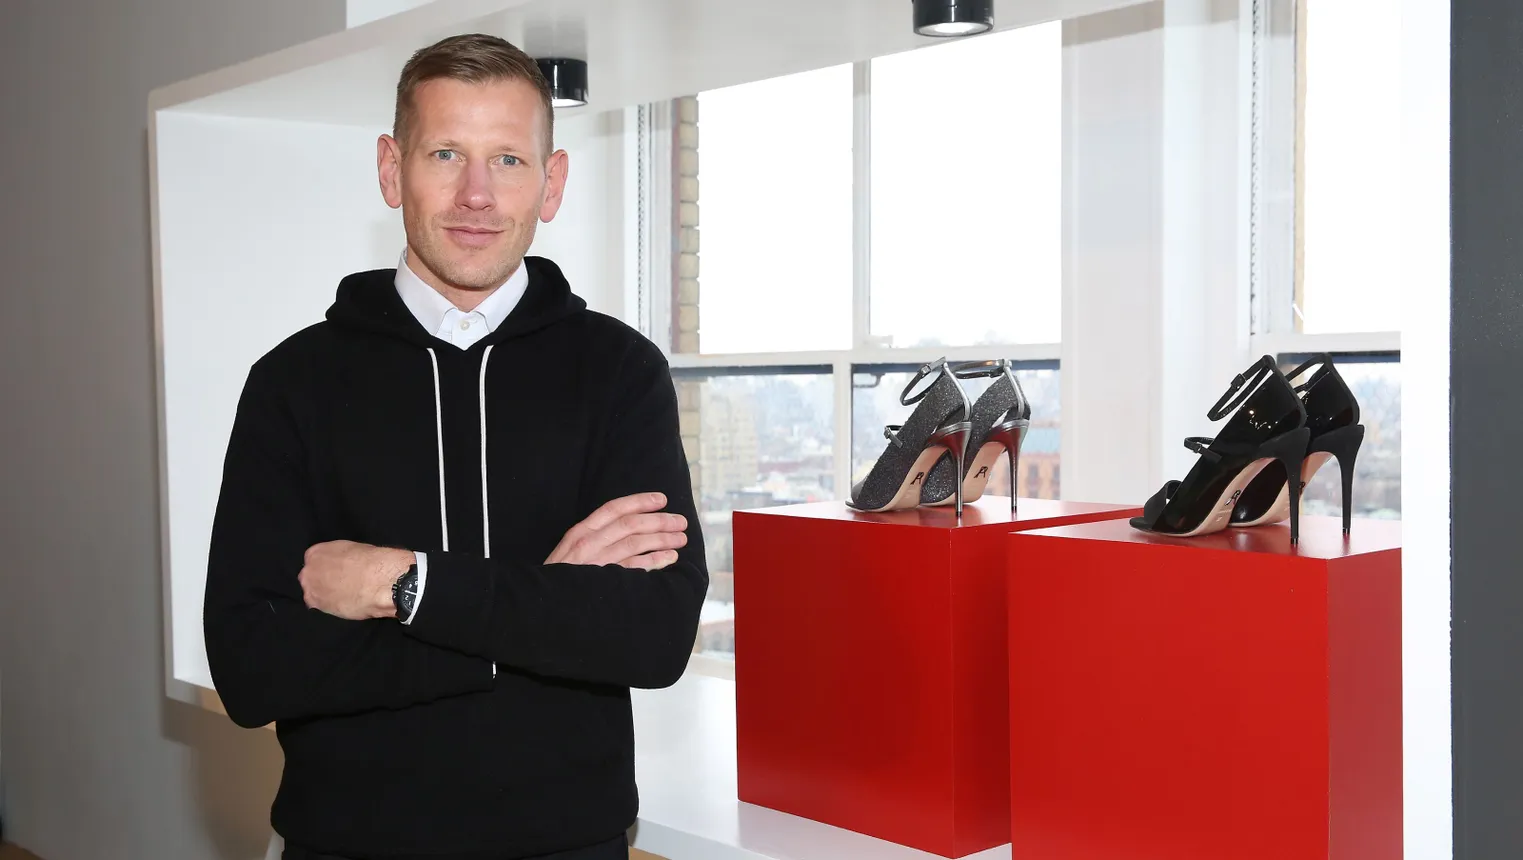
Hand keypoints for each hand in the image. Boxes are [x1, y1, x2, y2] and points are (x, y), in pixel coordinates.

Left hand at [300, 540, 413, 619]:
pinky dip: (330, 606)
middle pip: (310, 577)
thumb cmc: (370, 561)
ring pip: (313, 593)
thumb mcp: (352, 550)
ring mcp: (311, 590)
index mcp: (315, 553)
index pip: (315, 560)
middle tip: (339, 584)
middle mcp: (308, 571)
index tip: (336, 571)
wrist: (377, 581)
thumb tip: (342, 563)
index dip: (327, 567)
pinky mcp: (318, 607)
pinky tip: (343, 604)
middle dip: (321, 581)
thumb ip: (340, 558)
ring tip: (342, 596)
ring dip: (324, 594)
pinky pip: (320, 607)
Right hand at [545, 492, 688, 570]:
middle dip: (659, 520)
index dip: (640, 501)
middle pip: (631, 524)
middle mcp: (588, 543)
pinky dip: (655, 561)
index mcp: (580, 532)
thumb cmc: (559, 579)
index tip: (662, 499)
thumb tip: (627, 529)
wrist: (542, 605)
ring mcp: (597, 562)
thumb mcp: (569, 552)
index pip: (614, 508)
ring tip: (681, 539)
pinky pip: (635, 567)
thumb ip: (593, 539)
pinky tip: (670, 558)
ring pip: (636, 543)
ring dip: (663, 539)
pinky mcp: (605, 582)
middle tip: (681, 521)